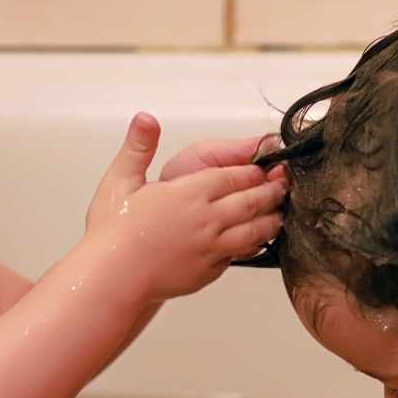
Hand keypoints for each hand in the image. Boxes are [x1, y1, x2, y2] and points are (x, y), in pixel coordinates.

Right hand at [86, 113, 285, 301]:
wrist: (113, 279)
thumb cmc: (113, 232)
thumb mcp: (119, 181)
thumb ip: (138, 147)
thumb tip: (145, 118)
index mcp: (190, 193)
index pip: (235, 176)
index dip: (254, 170)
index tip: (265, 167)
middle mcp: (208, 219)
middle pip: (252, 201)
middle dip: (272, 191)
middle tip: (284, 185)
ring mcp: (212, 247)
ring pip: (255, 230)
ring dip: (271, 219)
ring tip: (279, 212)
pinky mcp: (210, 271)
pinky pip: (240, 255)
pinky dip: (254, 245)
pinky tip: (256, 240)